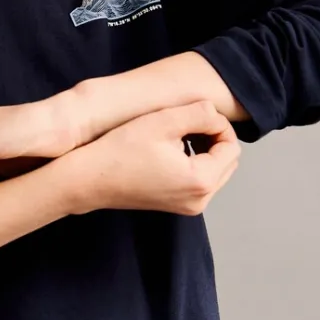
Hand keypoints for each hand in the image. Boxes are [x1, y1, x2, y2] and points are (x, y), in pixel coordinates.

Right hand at [65, 100, 240, 215]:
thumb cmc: (119, 150)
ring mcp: (188, 206)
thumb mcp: (162, 121)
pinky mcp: (176, 205)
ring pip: (215, 171)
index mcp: (200, 181)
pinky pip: (199, 181)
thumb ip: (200, 113)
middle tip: (188, 123)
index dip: (218, 125)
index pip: (231, 147)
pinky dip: (194, 163)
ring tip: (178, 135)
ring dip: (205, 150)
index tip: (195, 114)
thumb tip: (217, 115)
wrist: (88, 179)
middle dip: (214, 139)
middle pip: (227, 162)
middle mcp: (199, 200)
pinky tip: (171, 150)